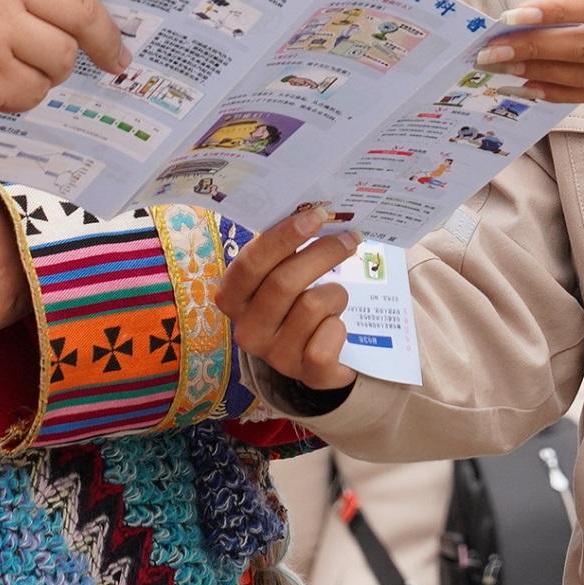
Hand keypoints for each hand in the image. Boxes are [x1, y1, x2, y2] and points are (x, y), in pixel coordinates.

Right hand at [225, 204, 362, 392]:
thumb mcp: (285, 276)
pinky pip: (328, 337)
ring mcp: (275, 355)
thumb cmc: (300, 304)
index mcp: (235, 298)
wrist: (321, 359)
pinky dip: (340, 326)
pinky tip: (337, 328)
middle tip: (349, 238)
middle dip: (322, 253)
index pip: (250, 263)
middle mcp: (247, 329)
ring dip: (335, 294)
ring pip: (312, 305)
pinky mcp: (306, 374)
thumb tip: (316, 210)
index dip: (284, 237)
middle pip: (284, 282)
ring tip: (336, 298)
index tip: (316, 215)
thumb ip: (287, 250)